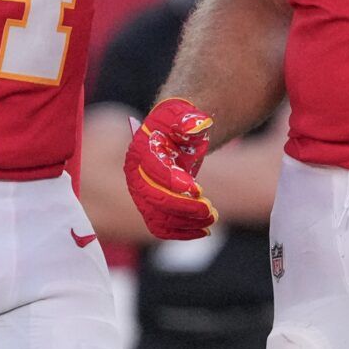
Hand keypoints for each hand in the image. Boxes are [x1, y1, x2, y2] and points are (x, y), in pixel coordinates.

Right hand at [124, 98, 218, 239]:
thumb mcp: (185, 116)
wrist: (175, 131)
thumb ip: (189, 121)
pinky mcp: (151, 206)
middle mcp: (135, 174)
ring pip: (158, 218)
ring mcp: (141, 193)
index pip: (152, 170)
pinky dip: (181, 233)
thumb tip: (195, 127)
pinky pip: (161, 227)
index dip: (173, 181)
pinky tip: (203, 231)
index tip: (198, 189)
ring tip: (212, 218)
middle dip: (183, 207)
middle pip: (154, 199)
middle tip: (210, 210)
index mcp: (140, 150)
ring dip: (186, 222)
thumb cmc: (180, 122)